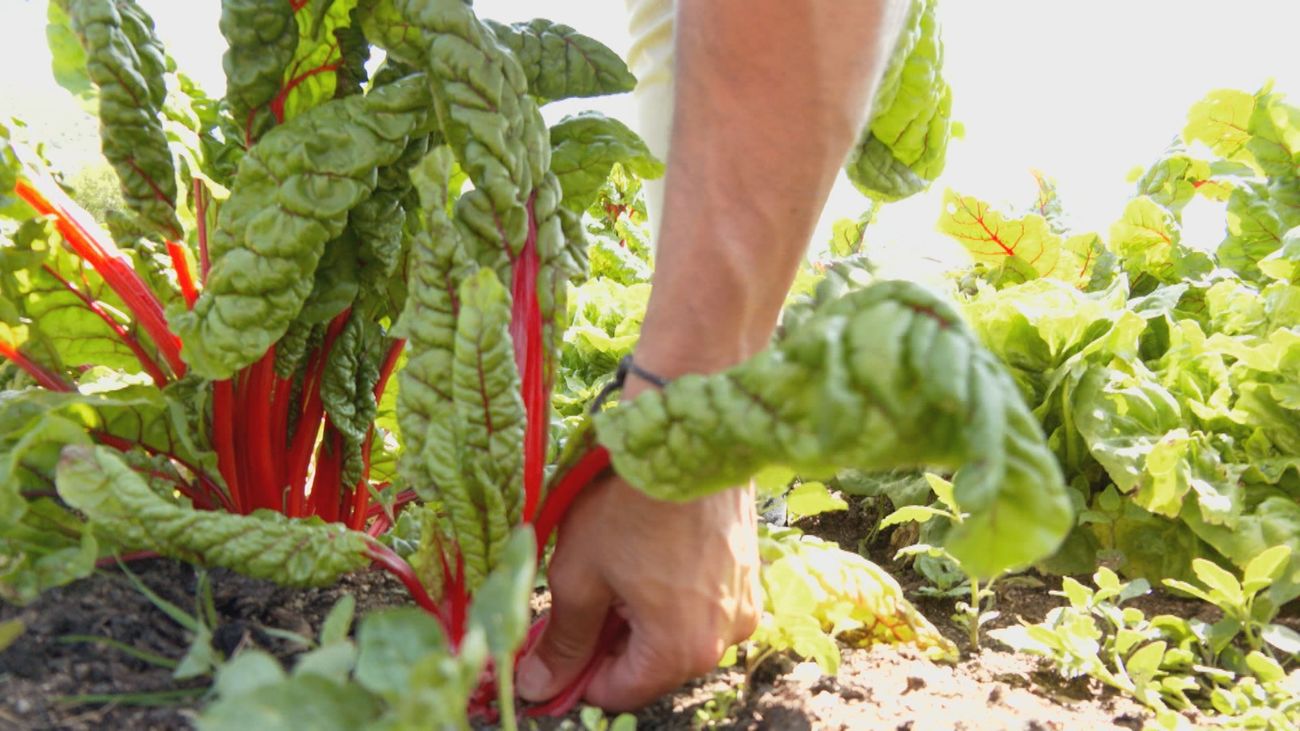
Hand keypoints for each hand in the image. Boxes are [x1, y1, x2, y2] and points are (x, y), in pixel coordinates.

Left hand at [516, 475, 760, 710]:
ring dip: (638, 618)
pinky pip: (701, 604)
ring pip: (676, 633)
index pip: (619, 692)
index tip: (550, 647)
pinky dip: (669, 595)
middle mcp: (723, 637)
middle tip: (574, 602)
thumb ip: (562, 641)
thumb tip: (536, 687)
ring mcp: (742, 604)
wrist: (689, 437)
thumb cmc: (630, 505)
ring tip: (610, 571)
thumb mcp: (580, 576)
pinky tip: (644, 558)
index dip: (576, 675)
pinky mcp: (748, 574)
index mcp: (681, 650)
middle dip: (608, 644)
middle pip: (651, 666)